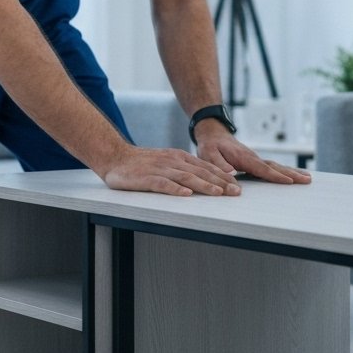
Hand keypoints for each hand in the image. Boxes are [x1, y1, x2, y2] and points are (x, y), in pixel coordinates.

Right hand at [100, 145, 242, 196]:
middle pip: (201, 172)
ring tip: (218, 193)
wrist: (115, 157)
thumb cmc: (141, 163)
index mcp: (179, 157)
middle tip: (236, 192)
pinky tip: (186, 195)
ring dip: (204, 185)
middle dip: (220, 182)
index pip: (206, 167)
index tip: (237, 185)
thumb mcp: (167, 162)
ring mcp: (160, 169)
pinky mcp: (147, 178)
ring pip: (186, 178)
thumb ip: (183, 169)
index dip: (222, 176)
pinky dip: (176, 189)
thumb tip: (204, 180)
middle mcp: (173, 161)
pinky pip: (163, 184)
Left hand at [196, 132, 312, 184]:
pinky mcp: (255, 162)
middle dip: (292, 174)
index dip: (275, 175)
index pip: (262, 168)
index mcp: (243, 157)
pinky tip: (293, 176)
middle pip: (275, 167)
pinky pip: (272, 167)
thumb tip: (231, 173)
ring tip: (308, 178)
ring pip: (277, 166)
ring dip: (292, 172)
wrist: (213, 133)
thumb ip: (219, 164)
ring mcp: (256, 159)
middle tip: (307, 180)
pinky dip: (285, 171)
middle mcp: (253, 157)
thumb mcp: (208, 154)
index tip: (289, 181)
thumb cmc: (210, 145)